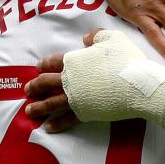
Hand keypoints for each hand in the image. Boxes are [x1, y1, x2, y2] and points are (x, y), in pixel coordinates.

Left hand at [34, 30, 164, 132]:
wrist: (137, 85)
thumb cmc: (125, 60)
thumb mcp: (113, 38)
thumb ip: (96, 36)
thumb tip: (85, 38)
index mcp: (74, 61)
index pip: (54, 62)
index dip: (44, 65)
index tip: (37, 68)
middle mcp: (70, 80)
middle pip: (47, 83)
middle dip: (36, 86)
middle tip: (27, 90)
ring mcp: (76, 98)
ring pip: (51, 103)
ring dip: (39, 107)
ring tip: (29, 111)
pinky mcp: (85, 113)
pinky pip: (67, 119)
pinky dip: (56, 124)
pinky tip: (48, 127)